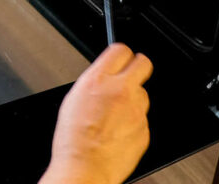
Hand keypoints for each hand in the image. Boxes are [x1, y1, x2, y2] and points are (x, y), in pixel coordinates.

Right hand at [40, 44, 152, 183]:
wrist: (86, 168)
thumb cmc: (74, 139)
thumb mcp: (74, 98)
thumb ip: (95, 81)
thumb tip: (104, 75)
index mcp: (98, 79)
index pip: (120, 49)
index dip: (121, 52)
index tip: (121, 56)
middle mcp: (121, 90)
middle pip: (143, 63)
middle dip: (138, 65)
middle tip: (132, 71)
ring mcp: (136, 110)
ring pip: (143, 93)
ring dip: (134, 97)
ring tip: (117, 112)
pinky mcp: (144, 129)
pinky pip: (143, 117)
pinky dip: (134, 120)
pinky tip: (119, 129)